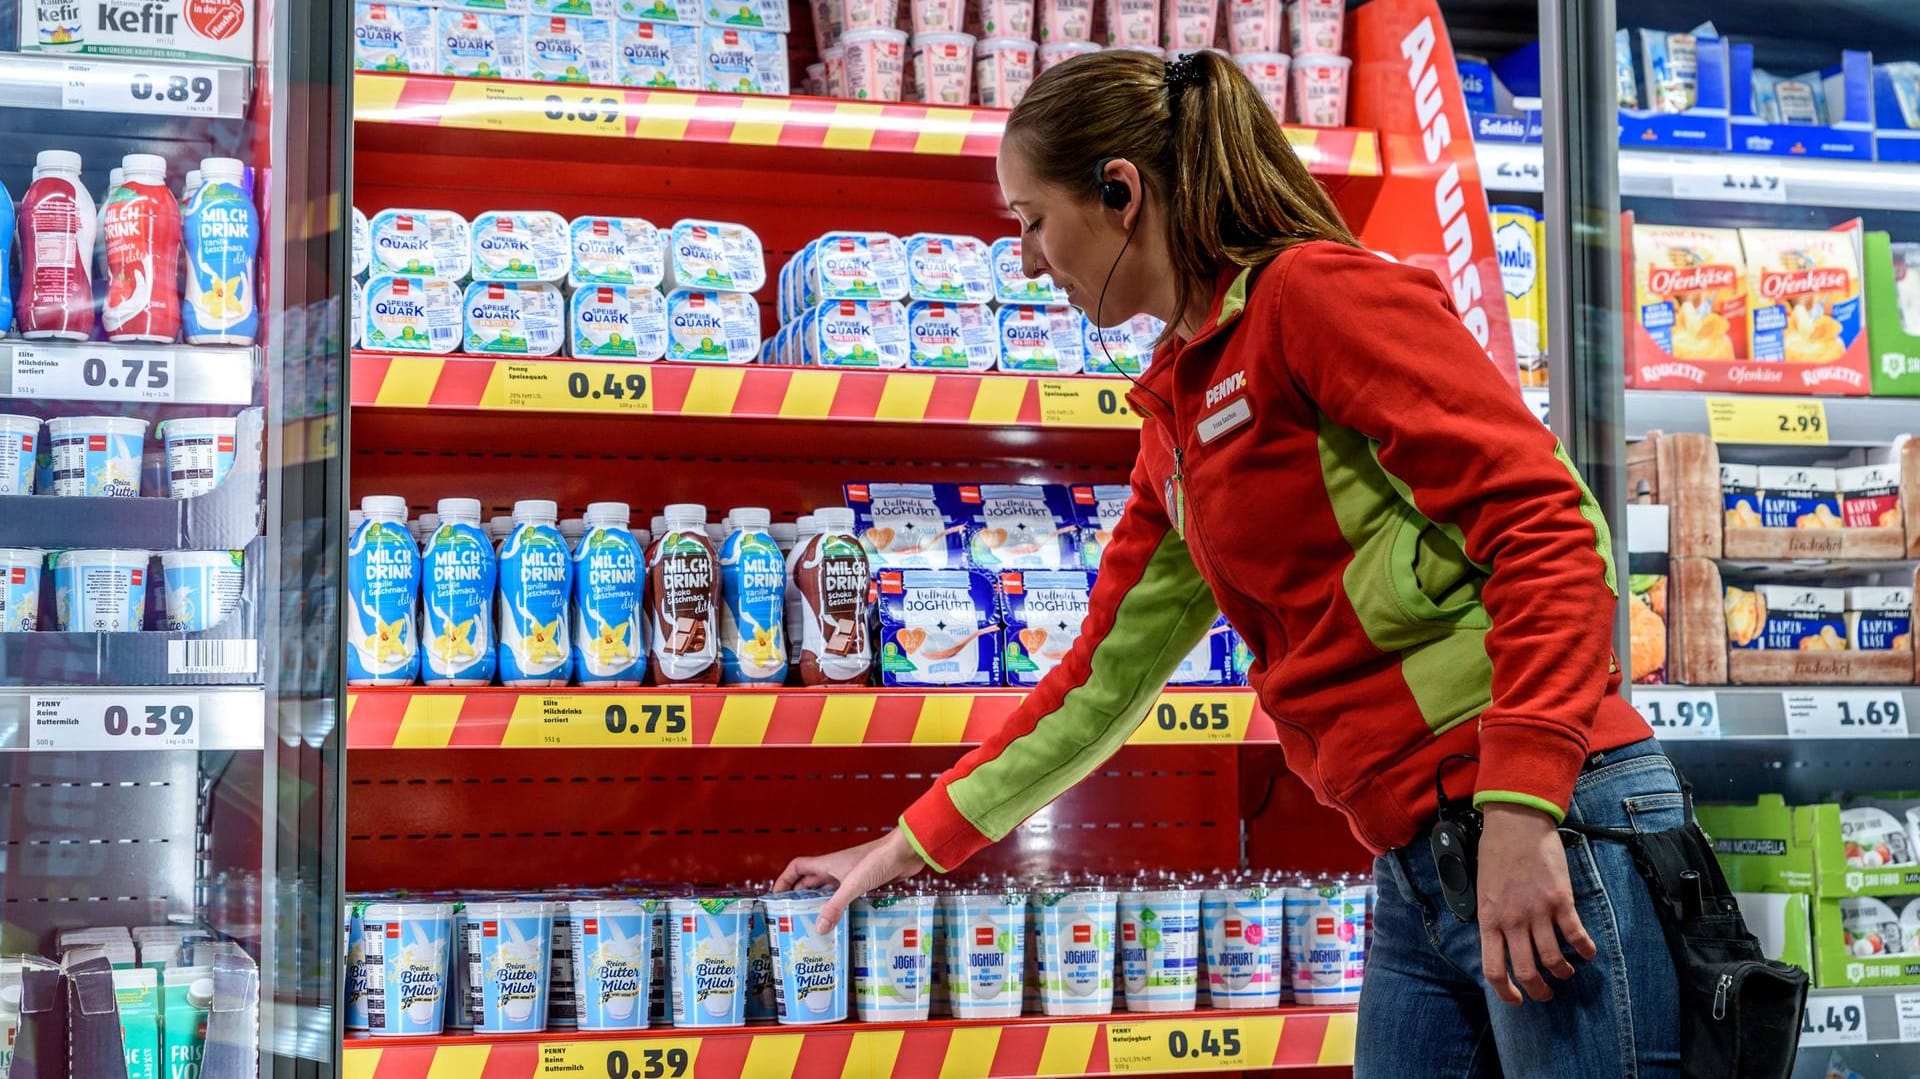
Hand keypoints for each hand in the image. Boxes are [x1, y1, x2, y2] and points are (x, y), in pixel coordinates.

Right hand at [773, 830, 926, 933]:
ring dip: (820, 903)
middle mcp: (836, 869)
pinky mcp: (865, 882)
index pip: (797, 867)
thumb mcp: (853, 885)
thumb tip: (818, 927)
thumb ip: (835, 906)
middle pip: (810, 881)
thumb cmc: (878, 860)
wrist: (905, 852)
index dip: (785, 879)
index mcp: (827, 864)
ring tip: (815, 923)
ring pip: (828, 890)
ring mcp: (850, 875)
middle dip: (800, 896)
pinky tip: (841, 920)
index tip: (776, 896)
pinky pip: (845, 895)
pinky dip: (840, 906)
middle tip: (793, 916)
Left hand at [1474, 802, 1596, 1005]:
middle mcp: (1513, 921)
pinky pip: (1576, 935)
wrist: (1515, 822)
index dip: (1505, 992)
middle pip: (1527, 971)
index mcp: (1488, 919)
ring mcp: (1537, 912)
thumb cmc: (1495, 852)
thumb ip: (1492, 916)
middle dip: (1539, 990)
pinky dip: (1585, 950)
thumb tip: (1500, 941)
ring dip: (1562, 972)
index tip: (1516, 999)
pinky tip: (1587, 952)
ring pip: (1553, 959)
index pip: (1493, 969)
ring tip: (1566, 972)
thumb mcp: (1482, 889)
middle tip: (1546, 993)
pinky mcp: (1560, 901)